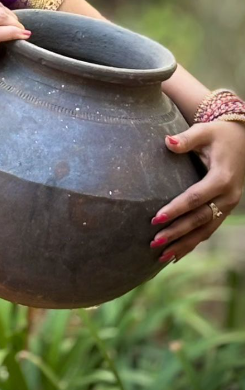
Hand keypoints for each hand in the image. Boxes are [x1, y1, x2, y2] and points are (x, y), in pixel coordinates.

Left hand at [150, 121, 244, 263]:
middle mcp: (228, 196)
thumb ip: (186, 139)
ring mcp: (228, 206)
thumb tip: (168, 142)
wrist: (242, 140)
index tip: (156, 218)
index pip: (196, 198)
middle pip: (200, 219)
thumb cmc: (217, 135)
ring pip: (206, 230)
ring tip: (162, 257)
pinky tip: (177, 255)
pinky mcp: (224, 209)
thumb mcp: (203, 132)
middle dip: (177, 232)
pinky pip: (209, 229)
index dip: (176, 209)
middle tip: (154, 242)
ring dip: (184, 244)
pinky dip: (193, 242)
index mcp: (222, 178)